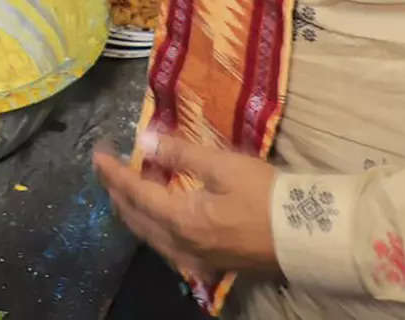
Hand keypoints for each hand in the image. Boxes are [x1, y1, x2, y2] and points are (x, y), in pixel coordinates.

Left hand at [92, 129, 278, 278]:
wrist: (307, 236)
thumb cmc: (266, 196)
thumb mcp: (224, 165)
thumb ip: (182, 153)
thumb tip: (146, 140)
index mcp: (180, 219)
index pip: (134, 192)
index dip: (113, 172)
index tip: (97, 154)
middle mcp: (180, 245)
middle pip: (135, 219)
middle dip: (116, 193)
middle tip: (108, 169)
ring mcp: (195, 259)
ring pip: (149, 236)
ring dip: (133, 211)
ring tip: (127, 187)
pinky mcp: (210, 264)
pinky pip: (167, 247)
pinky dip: (153, 226)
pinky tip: (158, 216)